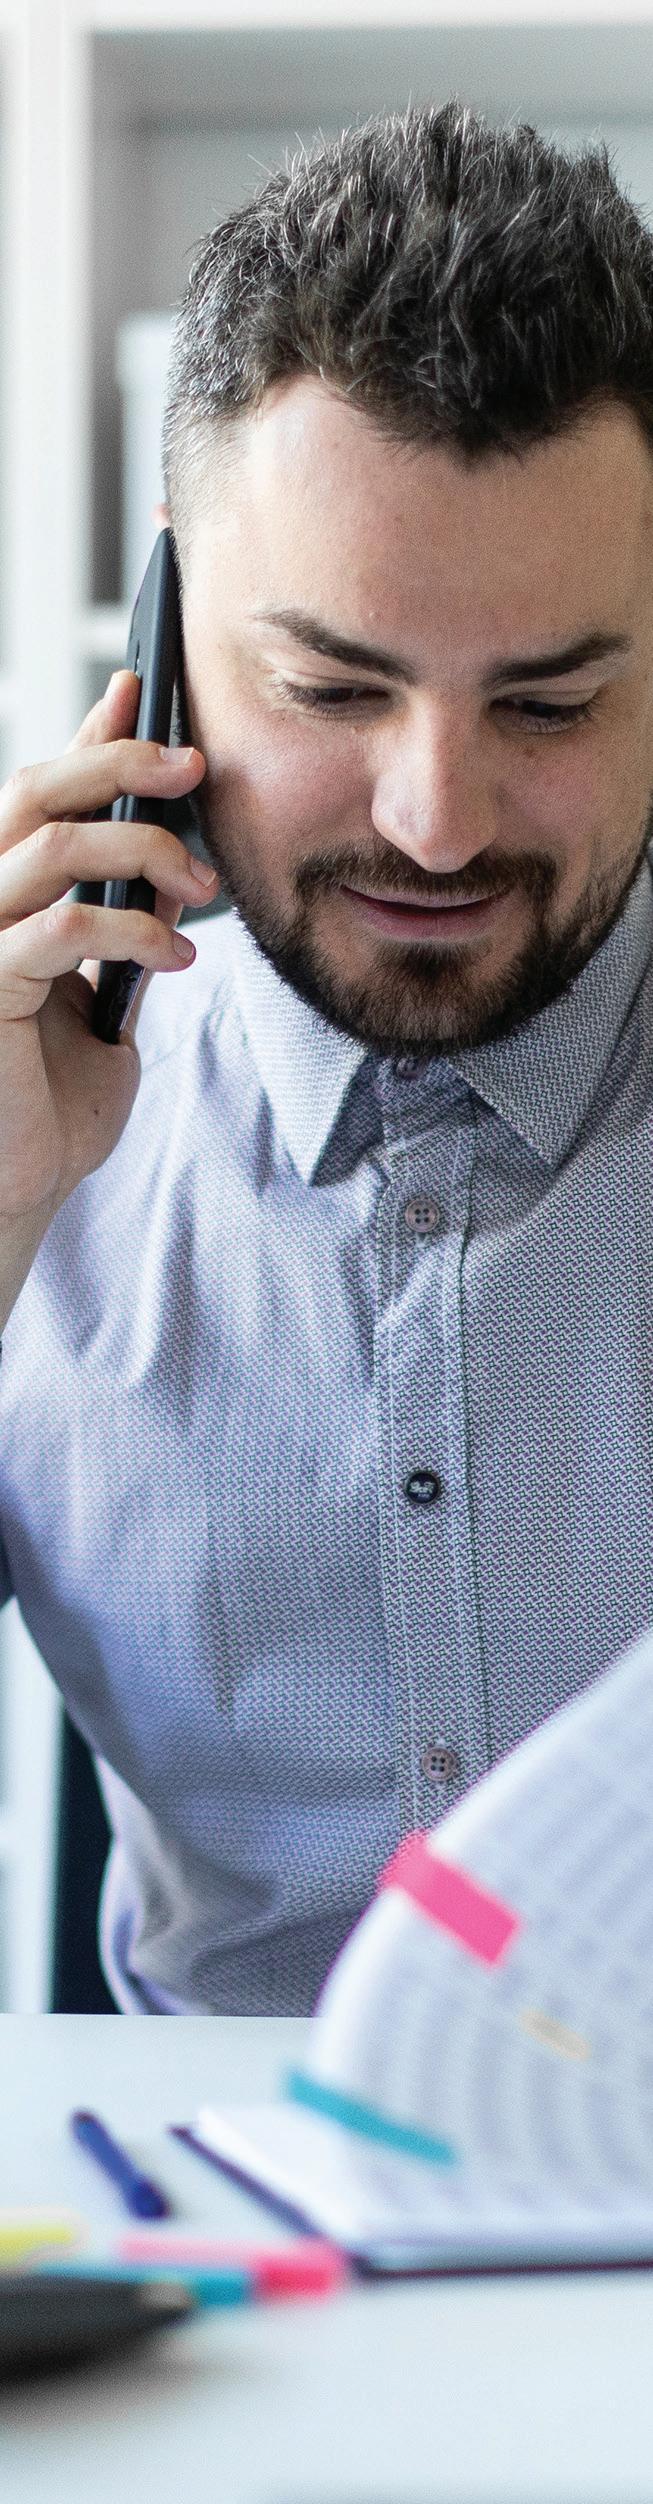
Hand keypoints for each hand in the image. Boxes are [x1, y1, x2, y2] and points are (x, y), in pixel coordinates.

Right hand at [0, 668, 215, 1222]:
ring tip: (198, 887)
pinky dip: (130, 931)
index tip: (141, 687)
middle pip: (32, 790)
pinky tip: (175, 957)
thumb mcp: (103, 996)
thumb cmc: (50, 1098)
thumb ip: (120, 928)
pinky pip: (60, 927)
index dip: (87, 736)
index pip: (38, 791)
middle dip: (118, 762)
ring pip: (50, 844)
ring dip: (141, 851)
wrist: (18, 1187)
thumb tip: (169, 863)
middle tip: (193, 765)